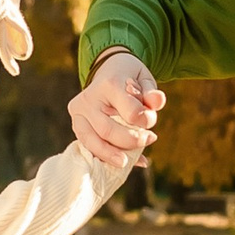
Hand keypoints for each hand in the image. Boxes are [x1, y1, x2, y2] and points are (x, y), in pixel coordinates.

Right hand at [73, 48, 163, 167]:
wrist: (107, 70)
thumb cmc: (129, 78)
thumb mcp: (144, 80)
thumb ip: (151, 93)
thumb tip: (158, 101)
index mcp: (109, 84)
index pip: (130, 112)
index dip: (145, 121)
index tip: (151, 121)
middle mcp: (89, 98)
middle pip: (108, 130)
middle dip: (130, 142)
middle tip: (147, 140)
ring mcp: (78, 113)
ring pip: (91, 141)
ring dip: (111, 155)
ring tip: (125, 162)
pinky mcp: (76, 124)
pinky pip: (87, 146)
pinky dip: (103, 157)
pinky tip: (120, 163)